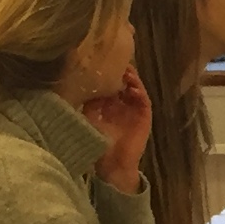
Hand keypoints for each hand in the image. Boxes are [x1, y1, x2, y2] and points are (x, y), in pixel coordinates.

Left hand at [84, 65, 154, 188]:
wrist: (113, 164)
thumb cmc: (99, 142)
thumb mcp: (89, 118)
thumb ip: (88, 102)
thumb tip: (80, 84)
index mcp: (108, 103)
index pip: (108, 82)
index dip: (106, 72)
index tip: (101, 61)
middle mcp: (121, 103)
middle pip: (123, 81)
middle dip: (120, 71)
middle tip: (115, 60)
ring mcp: (134, 108)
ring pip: (134, 87)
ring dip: (131, 78)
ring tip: (125, 71)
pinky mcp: (144, 115)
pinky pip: (143, 99)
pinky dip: (139, 91)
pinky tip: (133, 87)